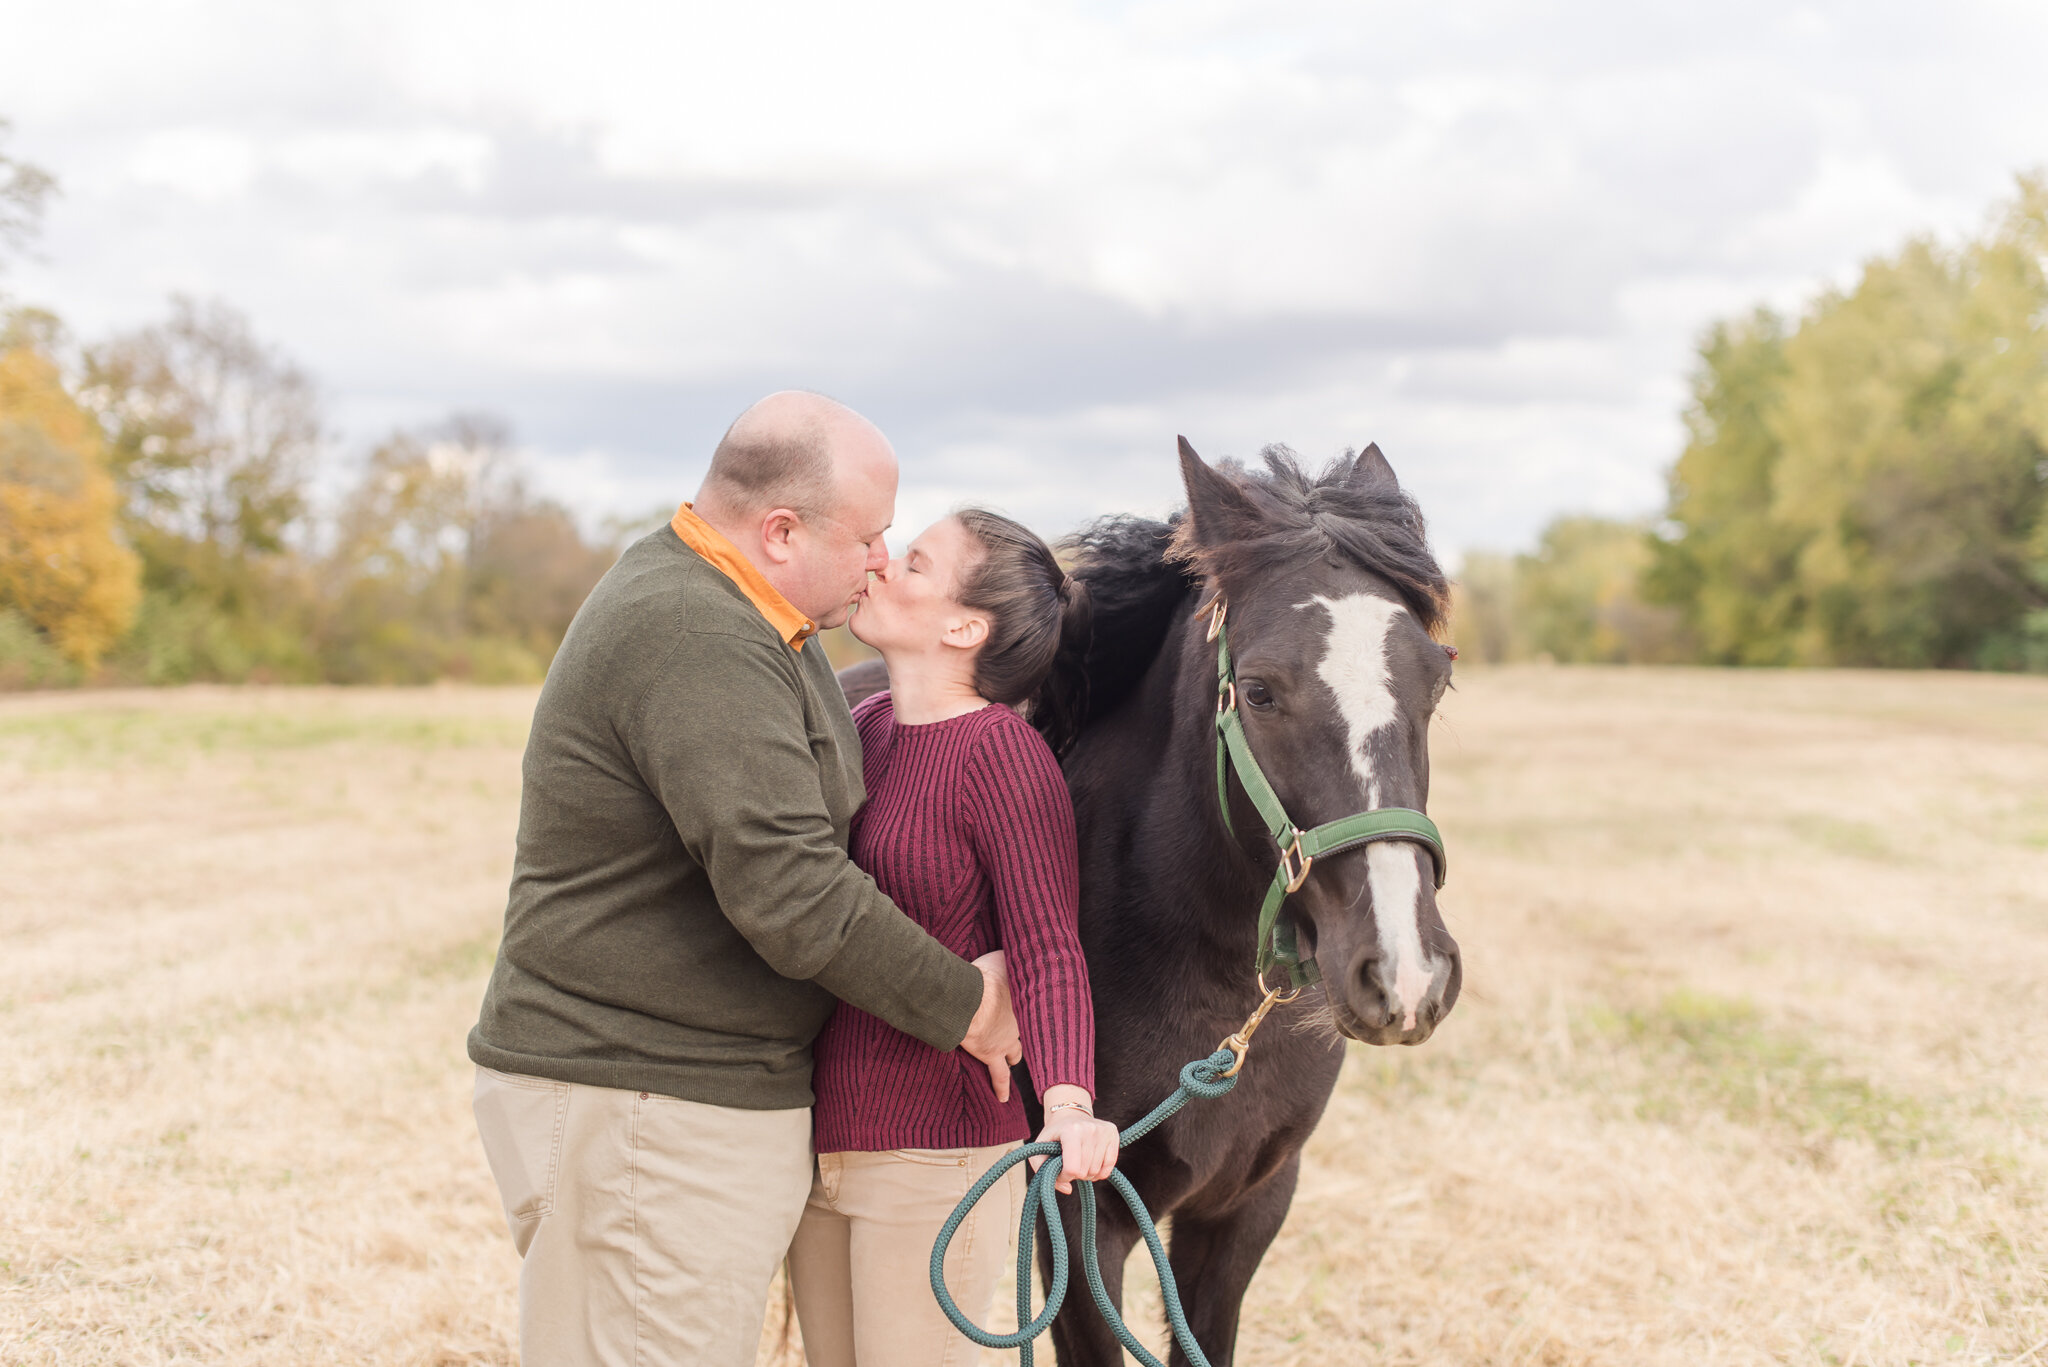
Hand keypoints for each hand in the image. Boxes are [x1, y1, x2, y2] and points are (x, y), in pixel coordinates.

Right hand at [960, 951, 1022, 1103]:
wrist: (971, 1000)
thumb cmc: (983, 976)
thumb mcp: (1000, 956)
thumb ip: (1006, 954)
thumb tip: (1012, 945)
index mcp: (1022, 1000)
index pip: (1030, 1004)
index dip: (1029, 1004)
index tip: (1031, 1004)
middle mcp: (1020, 1022)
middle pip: (1028, 1029)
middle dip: (1027, 1031)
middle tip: (1028, 1032)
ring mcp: (1007, 1041)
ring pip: (1016, 1052)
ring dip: (1015, 1055)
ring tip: (1015, 1060)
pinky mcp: (991, 1055)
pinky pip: (999, 1076)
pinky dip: (1001, 1087)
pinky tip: (1003, 1098)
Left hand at [1032, 1086, 1118, 1194]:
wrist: (1070, 1114)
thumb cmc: (1054, 1135)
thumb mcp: (1039, 1149)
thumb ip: (1043, 1171)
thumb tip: (1068, 1190)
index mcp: (1071, 1131)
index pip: (1072, 1168)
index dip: (1064, 1176)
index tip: (1059, 1171)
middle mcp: (1090, 1129)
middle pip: (1085, 1172)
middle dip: (1074, 1175)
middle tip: (1069, 1166)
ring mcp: (1103, 1131)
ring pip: (1097, 1171)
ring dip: (1086, 1174)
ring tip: (1079, 1164)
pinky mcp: (1113, 1133)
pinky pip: (1109, 1166)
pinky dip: (1100, 1172)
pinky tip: (1091, 1165)